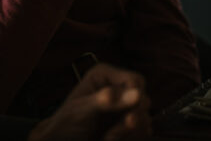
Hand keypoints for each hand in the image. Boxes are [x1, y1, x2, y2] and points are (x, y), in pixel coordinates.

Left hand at [28, 64, 151, 140]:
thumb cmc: (66, 124)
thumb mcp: (83, 110)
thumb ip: (107, 101)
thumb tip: (137, 93)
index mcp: (105, 75)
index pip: (135, 81)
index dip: (136, 98)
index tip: (128, 118)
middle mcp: (117, 87)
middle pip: (143, 99)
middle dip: (132, 119)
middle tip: (114, 134)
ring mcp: (124, 106)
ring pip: (145, 117)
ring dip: (130, 132)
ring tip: (109, 138)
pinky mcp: (127, 122)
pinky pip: (143, 130)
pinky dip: (132, 138)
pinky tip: (114, 140)